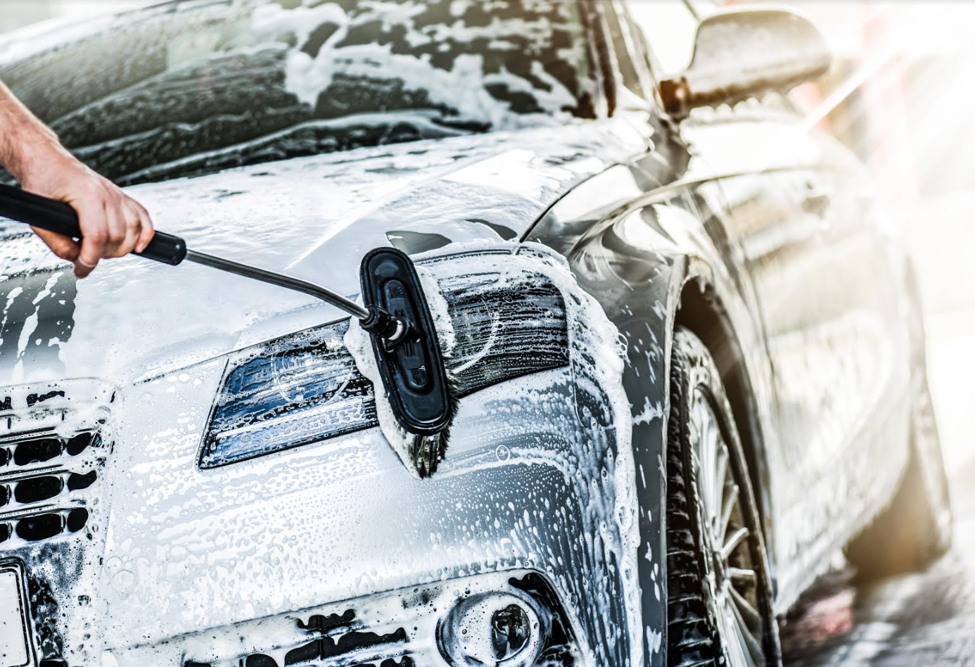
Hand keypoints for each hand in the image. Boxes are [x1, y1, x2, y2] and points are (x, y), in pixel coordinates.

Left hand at [19, 149, 153, 278]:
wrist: (47, 159)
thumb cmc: (42, 180)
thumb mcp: (39, 216)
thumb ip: (57, 243)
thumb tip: (76, 259)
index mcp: (86, 194)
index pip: (97, 236)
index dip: (91, 259)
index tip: (82, 269)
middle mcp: (106, 193)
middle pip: (118, 236)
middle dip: (104, 254)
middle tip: (87, 257)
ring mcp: (116, 193)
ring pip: (134, 229)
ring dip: (123, 248)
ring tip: (105, 251)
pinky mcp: (121, 195)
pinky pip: (143, 216)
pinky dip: (146, 233)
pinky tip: (140, 245)